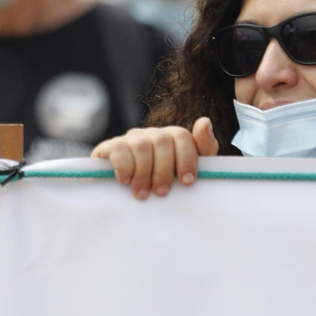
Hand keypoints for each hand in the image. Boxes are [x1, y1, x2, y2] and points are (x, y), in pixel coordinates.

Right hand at [91, 118, 219, 199]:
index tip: (187, 182)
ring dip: (143, 172)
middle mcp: (151, 134)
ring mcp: (131, 139)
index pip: (182, 136)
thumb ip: (203, 147)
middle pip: (162, 141)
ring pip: (141, 145)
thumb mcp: (187, 170)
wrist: (125, 194)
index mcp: (172, 137)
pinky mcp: (110, 147)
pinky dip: (124, 166)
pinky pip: (119, 148)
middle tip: (161, 193)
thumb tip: (205, 121)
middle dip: (163, 170)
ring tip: (142, 194)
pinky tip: (125, 180)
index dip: (186, 159)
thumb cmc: (162, 183)